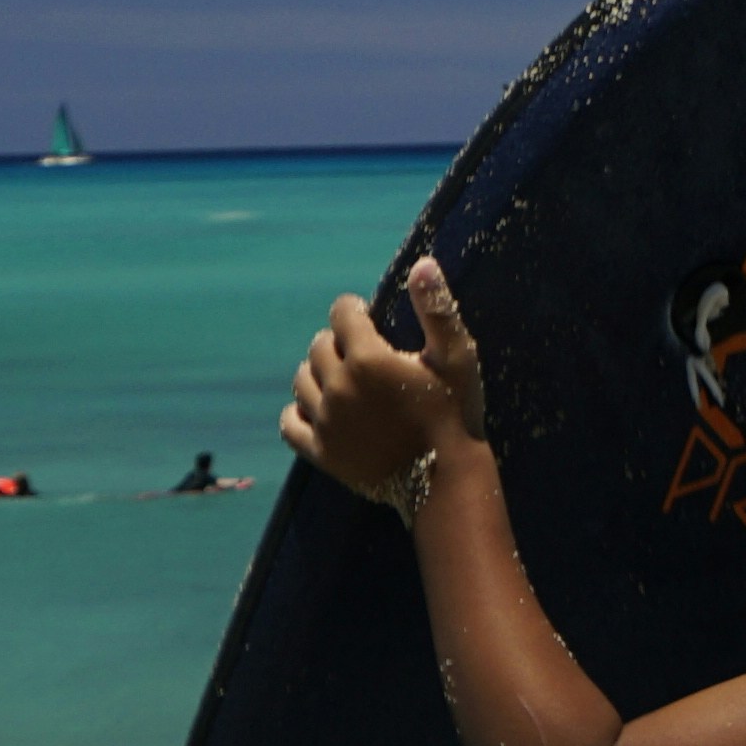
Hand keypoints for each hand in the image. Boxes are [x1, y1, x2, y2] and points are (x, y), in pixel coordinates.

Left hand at [281, 255, 490, 507]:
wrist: (446, 482)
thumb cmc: (455, 414)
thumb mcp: (456, 358)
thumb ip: (436, 310)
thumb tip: (423, 264)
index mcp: (367, 358)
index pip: (343, 313)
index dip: (355, 310)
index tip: (366, 317)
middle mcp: (338, 385)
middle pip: (320, 345)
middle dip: (338, 342)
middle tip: (360, 353)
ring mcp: (326, 420)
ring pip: (302, 380)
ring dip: (318, 373)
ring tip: (342, 380)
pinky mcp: (320, 451)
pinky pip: (290, 423)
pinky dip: (298, 412)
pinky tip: (318, 409)